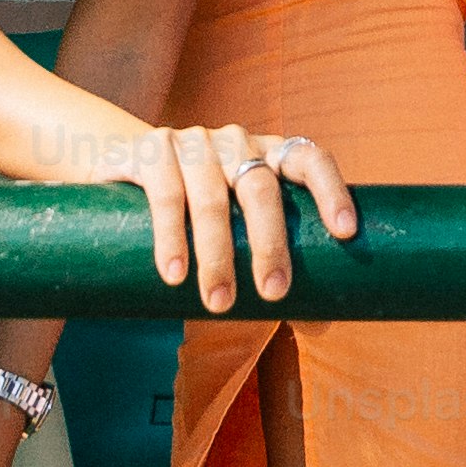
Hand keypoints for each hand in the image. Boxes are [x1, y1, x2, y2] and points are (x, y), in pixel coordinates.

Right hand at [122, 123, 360, 310]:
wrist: (120, 160)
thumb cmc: (197, 209)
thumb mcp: (237, 227)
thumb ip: (274, 264)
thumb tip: (319, 324)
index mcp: (269, 155)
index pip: (311, 160)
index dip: (332, 191)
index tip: (345, 233)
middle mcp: (236, 143)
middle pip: (261, 188)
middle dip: (269, 244)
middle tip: (274, 294)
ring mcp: (193, 143)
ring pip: (212, 198)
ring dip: (217, 254)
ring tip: (218, 303)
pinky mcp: (152, 151)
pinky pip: (166, 194)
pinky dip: (171, 238)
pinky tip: (175, 274)